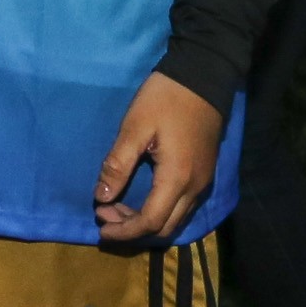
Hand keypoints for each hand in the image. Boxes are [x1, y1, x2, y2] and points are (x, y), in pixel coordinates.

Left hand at [94, 71, 221, 242]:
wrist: (203, 76)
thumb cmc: (165, 98)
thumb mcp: (135, 127)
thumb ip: (117, 165)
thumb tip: (101, 198)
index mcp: (177, 178)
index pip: (150, 221)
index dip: (124, 231)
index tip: (100, 226)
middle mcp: (195, 189)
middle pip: (165, 228)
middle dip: (132, 230)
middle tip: (105, 216)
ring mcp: (204, 182)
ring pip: (176, 220)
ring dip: (146, 222)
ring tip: (117, 208)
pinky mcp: (205, 174)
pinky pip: (183, 207)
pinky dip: (160, 212)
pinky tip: (141, 199)